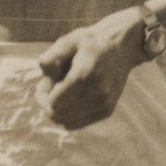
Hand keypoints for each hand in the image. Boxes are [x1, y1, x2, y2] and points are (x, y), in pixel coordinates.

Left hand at [36, 9, 140, 130]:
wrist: (122, 46)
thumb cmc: (90, 43)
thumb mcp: (67, 41)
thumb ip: (49, 59)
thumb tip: (45, 81)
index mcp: (85, 75)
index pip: (54, 104)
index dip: (43, 95)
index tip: (46, 81)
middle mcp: (97, 93)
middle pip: (58, 115)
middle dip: (48, 103)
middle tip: (52, 85)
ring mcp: (104, 104)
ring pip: (67, 122)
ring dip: (60, 109)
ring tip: (64, 91)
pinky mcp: (107, 111)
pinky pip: (77, 124)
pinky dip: (70, 114)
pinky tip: (73, 97)